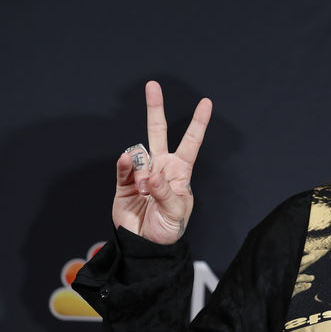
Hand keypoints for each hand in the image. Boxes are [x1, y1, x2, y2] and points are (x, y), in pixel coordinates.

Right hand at [112, 81, 211, 243]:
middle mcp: (161, 167)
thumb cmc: (169, 229)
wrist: (145, 245)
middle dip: (155, 109)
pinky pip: (123, 166)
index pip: (191, 142)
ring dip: (142, 170)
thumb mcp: (176, 213)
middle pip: (158, 132)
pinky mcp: (124, 182)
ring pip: (139, 154)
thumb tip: (151, 175)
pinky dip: (125, 164)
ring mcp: (141, 173)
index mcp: (180, 171)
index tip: (206, 102)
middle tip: (152, 85)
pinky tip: (128, 165)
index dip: (198, 123)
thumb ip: (165, 192)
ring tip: (145, 191)